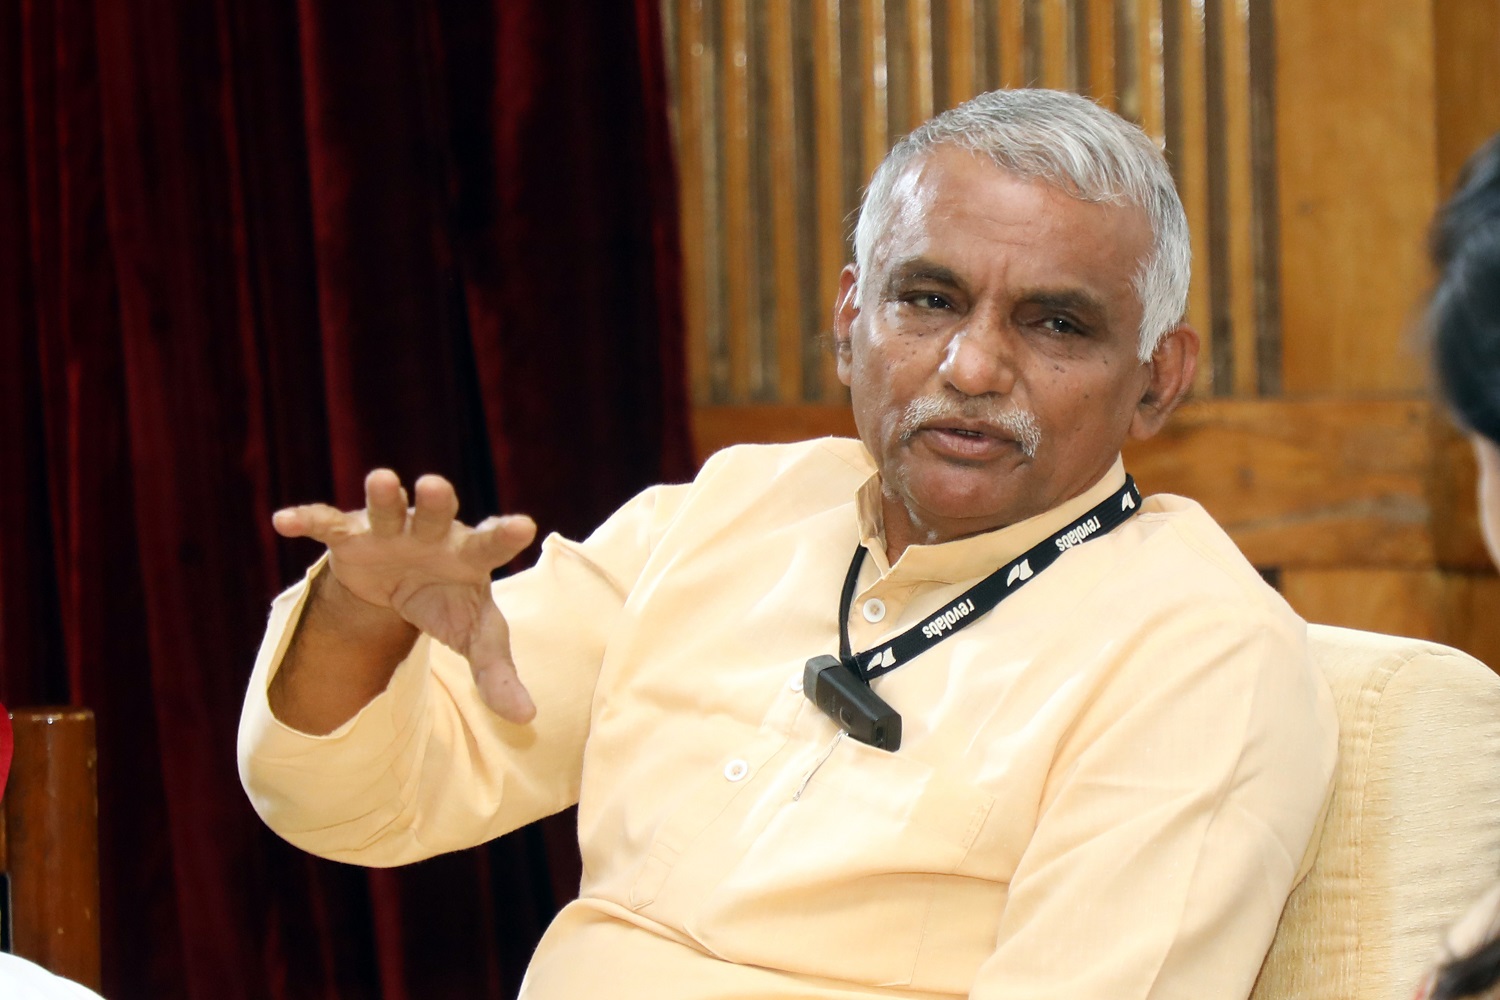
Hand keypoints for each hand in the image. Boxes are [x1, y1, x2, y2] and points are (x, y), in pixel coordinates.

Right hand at [272, 469, 538, 721]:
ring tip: (381, 479)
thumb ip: (497, 673)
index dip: (505, 535)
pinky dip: (307, 520)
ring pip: (387, 509)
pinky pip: (327, 524)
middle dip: (436, 501)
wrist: (401, 585)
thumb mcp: (475, 638)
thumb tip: (526, 719)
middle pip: (436, 515)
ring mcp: (390, 531)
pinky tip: (284, 520)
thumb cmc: (449, 602)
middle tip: (435, 486)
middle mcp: (432, 534)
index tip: (524, 526)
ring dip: (383, 497)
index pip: (492, 544)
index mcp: (470, 555)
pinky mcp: (350, 536)